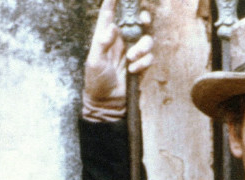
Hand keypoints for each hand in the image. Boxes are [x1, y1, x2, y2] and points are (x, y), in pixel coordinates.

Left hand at [82, 0, 153, 116]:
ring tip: (131, 59)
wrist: (106, 103)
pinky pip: (149, 57)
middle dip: (142, 19)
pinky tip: (133, 71)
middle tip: (143, 22)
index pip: (108, 15)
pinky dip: (143, 63)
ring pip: (146, 39)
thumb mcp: (95, 62)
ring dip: (142, 48)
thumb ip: (102, 43)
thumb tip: (113, 28)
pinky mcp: (140, 64)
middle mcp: (120, 41)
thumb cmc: (96, 82)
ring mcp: (131, 52)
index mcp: (105, 37)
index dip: (112, 2)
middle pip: (136, 22)